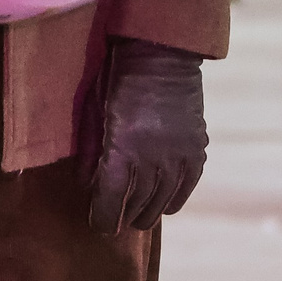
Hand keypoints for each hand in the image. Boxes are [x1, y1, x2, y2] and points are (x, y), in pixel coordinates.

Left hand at [85, 39, 207, 236]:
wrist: (161, 54)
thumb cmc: (116, 78)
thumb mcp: (92, 112)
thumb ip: (88, 152)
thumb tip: (85, 186)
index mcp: (124, 147)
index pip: (112, 198)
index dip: (104, 218)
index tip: (99, 226)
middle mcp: (153, 157)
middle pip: (138, 203)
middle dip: (124, 217)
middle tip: (115, 223)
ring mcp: (179, 154)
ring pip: (164, 199)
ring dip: (148, 213)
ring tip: (137, 218)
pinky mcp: (196, 148)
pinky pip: (187, 185)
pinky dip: (175, 199)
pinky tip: (166, 206)